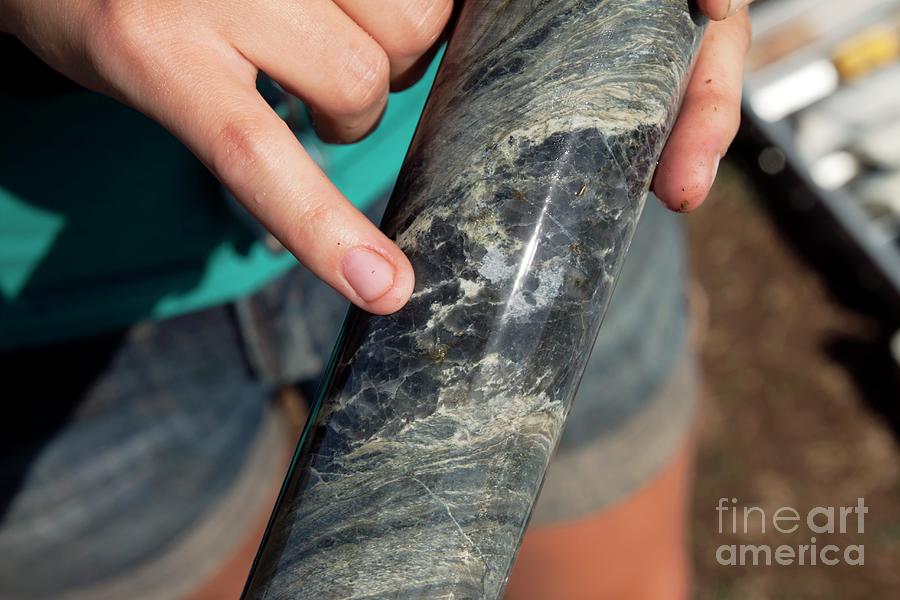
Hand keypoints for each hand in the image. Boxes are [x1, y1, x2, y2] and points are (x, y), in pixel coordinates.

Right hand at [1, 1, 748, 316]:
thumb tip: (453, 39)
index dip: (459, 25)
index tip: (466, 45)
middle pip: (415, 28)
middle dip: (395, 56)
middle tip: (328, 40)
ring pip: (362, 87)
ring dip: (345, 110)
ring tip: (281, 74)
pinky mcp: (160, 55)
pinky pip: (265, 157)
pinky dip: (324, 229)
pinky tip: (380, 286)